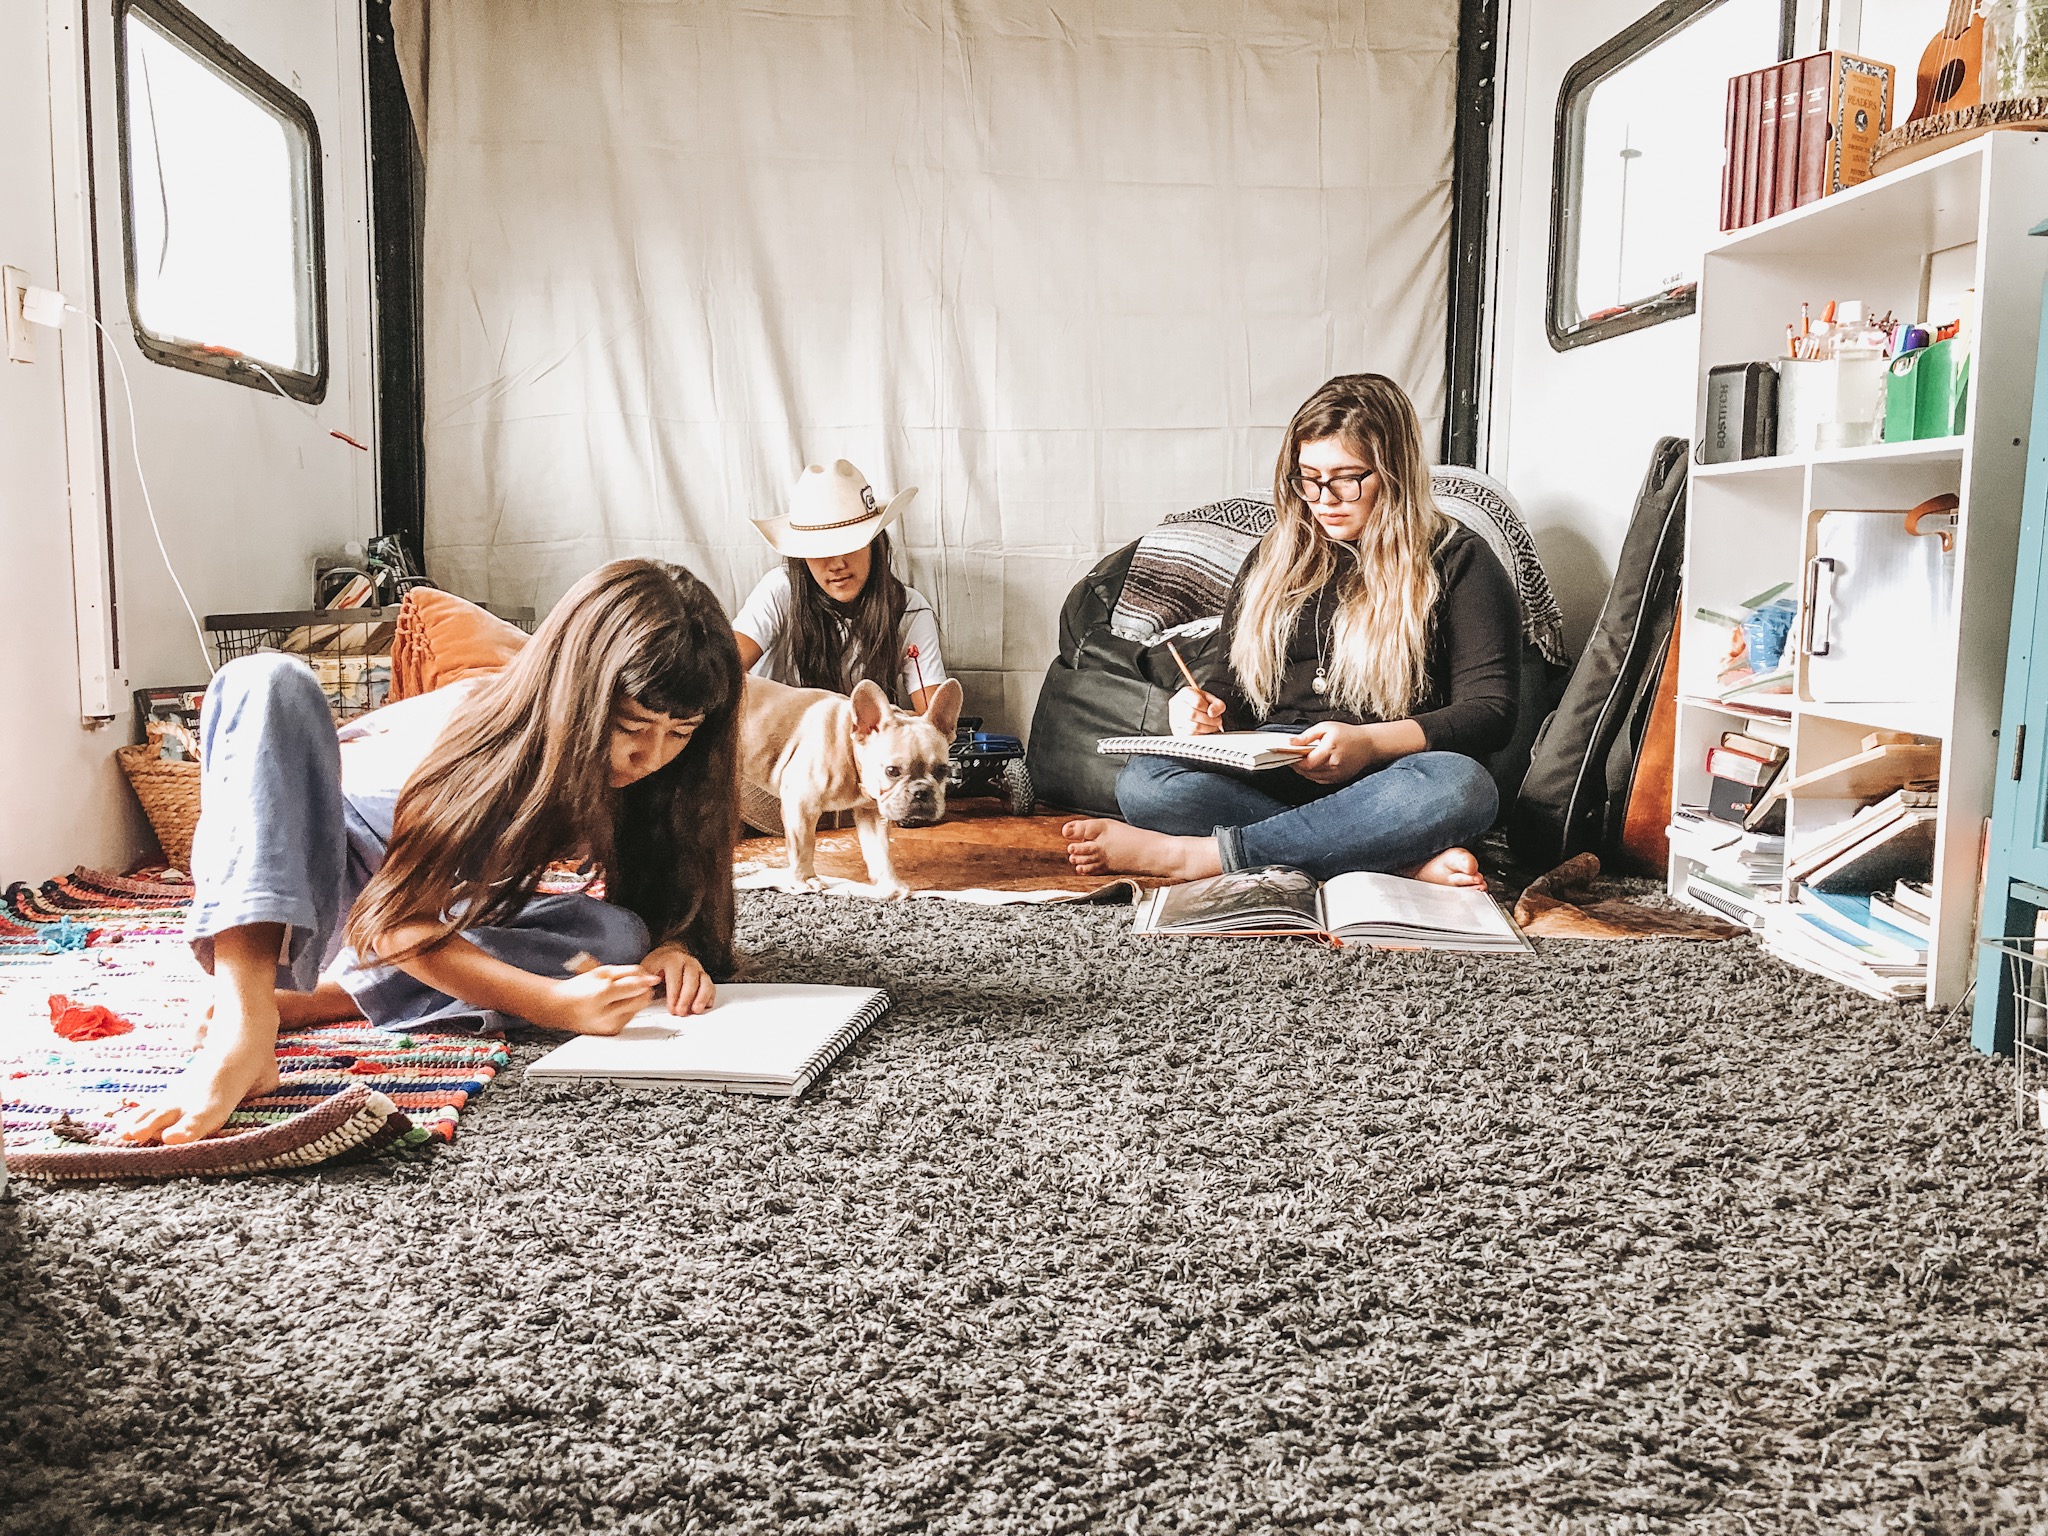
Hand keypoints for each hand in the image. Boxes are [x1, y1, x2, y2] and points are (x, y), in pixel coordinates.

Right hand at [543, 965, 657, 1034]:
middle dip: (642, 990)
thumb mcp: (602, 972)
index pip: (633, 987)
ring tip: (618, 995)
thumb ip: (628, 973)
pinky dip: (627, 1010)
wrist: (560, 1008)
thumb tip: (651, 979)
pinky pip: (630, 1018)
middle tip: (633, 983)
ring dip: (635, 999)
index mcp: (600, 995)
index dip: (646, 981)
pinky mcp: (612, 1032)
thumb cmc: (580, 988)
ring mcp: (609, 1025)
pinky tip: (614, 1005)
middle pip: (640, 1000)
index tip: (653, 978)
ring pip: (638, 1009)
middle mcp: (605, 1014)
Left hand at [642, 943, 715, 1014]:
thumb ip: (645, 978)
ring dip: (702, 997)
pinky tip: (705, 1006)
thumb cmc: (657, 965)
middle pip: (691, 980)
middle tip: (681, 1012)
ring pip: (705, 982)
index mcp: (672, 960)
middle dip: (687, 998)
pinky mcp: (704, 977)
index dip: (674, 994)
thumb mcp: (647, 968)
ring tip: (696, 1010)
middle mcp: (688, 963)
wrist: (669, 954)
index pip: (675, 977)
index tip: (671, 1008)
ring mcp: (698, 969)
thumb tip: (646, 985)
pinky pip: (711, 986)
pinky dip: (709, 996)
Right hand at [1169, 685, 1226, 736]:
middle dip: (1210, 720)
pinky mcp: (1176, 730)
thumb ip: (1217, 704)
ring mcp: (1174, 718)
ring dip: (1207, 728)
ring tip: (1213, 726)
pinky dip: (1201, 734)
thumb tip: (1212, 713)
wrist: (1189, 708)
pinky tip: (1205, 730)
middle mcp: (1176, 705)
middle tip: (1217, 721)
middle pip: (1193, 715)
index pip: (1197, 702)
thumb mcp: (1211, 699)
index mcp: (1185, 693)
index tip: (1214, 712)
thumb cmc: (1200, 703)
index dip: (1209, 709)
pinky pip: (1191, 735)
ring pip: (1193, 726)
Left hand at [1288, 721, 1381, 784]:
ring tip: (1299, 761)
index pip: (1306, 762)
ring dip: (1303, 771)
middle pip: (1308, 771)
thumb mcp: (1326, 727)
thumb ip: (1307, 736)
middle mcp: (1334, 764)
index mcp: (1330, 749)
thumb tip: (1291, 742)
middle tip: (1291, 758)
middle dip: (1296, 766)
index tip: (1287, 755)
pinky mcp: (1339, 779)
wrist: (1369, 745)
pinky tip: (1311, 766)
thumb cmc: (1348, 734)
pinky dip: (1312, 775)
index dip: (1294, 761)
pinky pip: (1320, 780)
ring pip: (1313, 777)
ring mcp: (1337, 774)